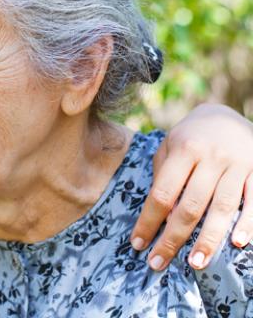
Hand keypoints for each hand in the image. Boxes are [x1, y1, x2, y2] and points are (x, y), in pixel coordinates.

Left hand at [131, 104, 252, 270]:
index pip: (162, 193)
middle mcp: (211, 157)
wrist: (225, 115)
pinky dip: (248, 223)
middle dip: (173, 237)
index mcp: (183, 150)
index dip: (148, 220)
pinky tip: (237, 243)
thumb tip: (163, 215)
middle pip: (191, 205)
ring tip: (195, 262)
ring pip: (224, 207)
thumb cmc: (188, 138)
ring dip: (209, 238)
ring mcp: (237, 164)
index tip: (137, 243)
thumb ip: (163, 178)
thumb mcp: (168, 148)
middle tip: (158, 263)